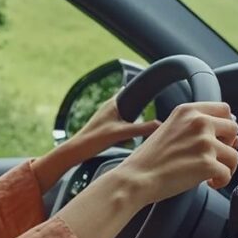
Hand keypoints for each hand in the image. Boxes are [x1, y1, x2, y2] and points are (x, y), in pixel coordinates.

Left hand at [31, 95, 159, 193]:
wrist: (77, 150)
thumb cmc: (94, 139)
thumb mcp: (121, 133)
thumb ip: (141, 129)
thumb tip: (160, 125)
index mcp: (113, 103)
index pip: (129, 90)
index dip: (140, 88)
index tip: (153, 87)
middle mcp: (109, 107)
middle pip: (129, 101)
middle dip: (140, 102)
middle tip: (156, 104)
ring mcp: (106, 116)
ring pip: (125, 111)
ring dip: (135, 114)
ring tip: (148, 118)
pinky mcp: (105, 126)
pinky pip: (121, 121)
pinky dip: (129, 123)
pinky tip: (134, 131)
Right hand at [115, 102, 237, 205]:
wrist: (136, 178)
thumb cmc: (150, 160)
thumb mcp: (171, 129)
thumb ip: (197, 128)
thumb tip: (233, 138)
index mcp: (187, 111)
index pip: (224, 109)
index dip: (225, 126)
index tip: (219, 138)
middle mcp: (198, 122)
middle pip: (233, 128)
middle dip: (227, 145)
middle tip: (213, 157)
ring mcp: (204, 142)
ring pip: (234, 154)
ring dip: (226, 166)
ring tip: (210, 174)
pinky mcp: (207, 163)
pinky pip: (228, 174)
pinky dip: (221, 181)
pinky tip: (208, 183)